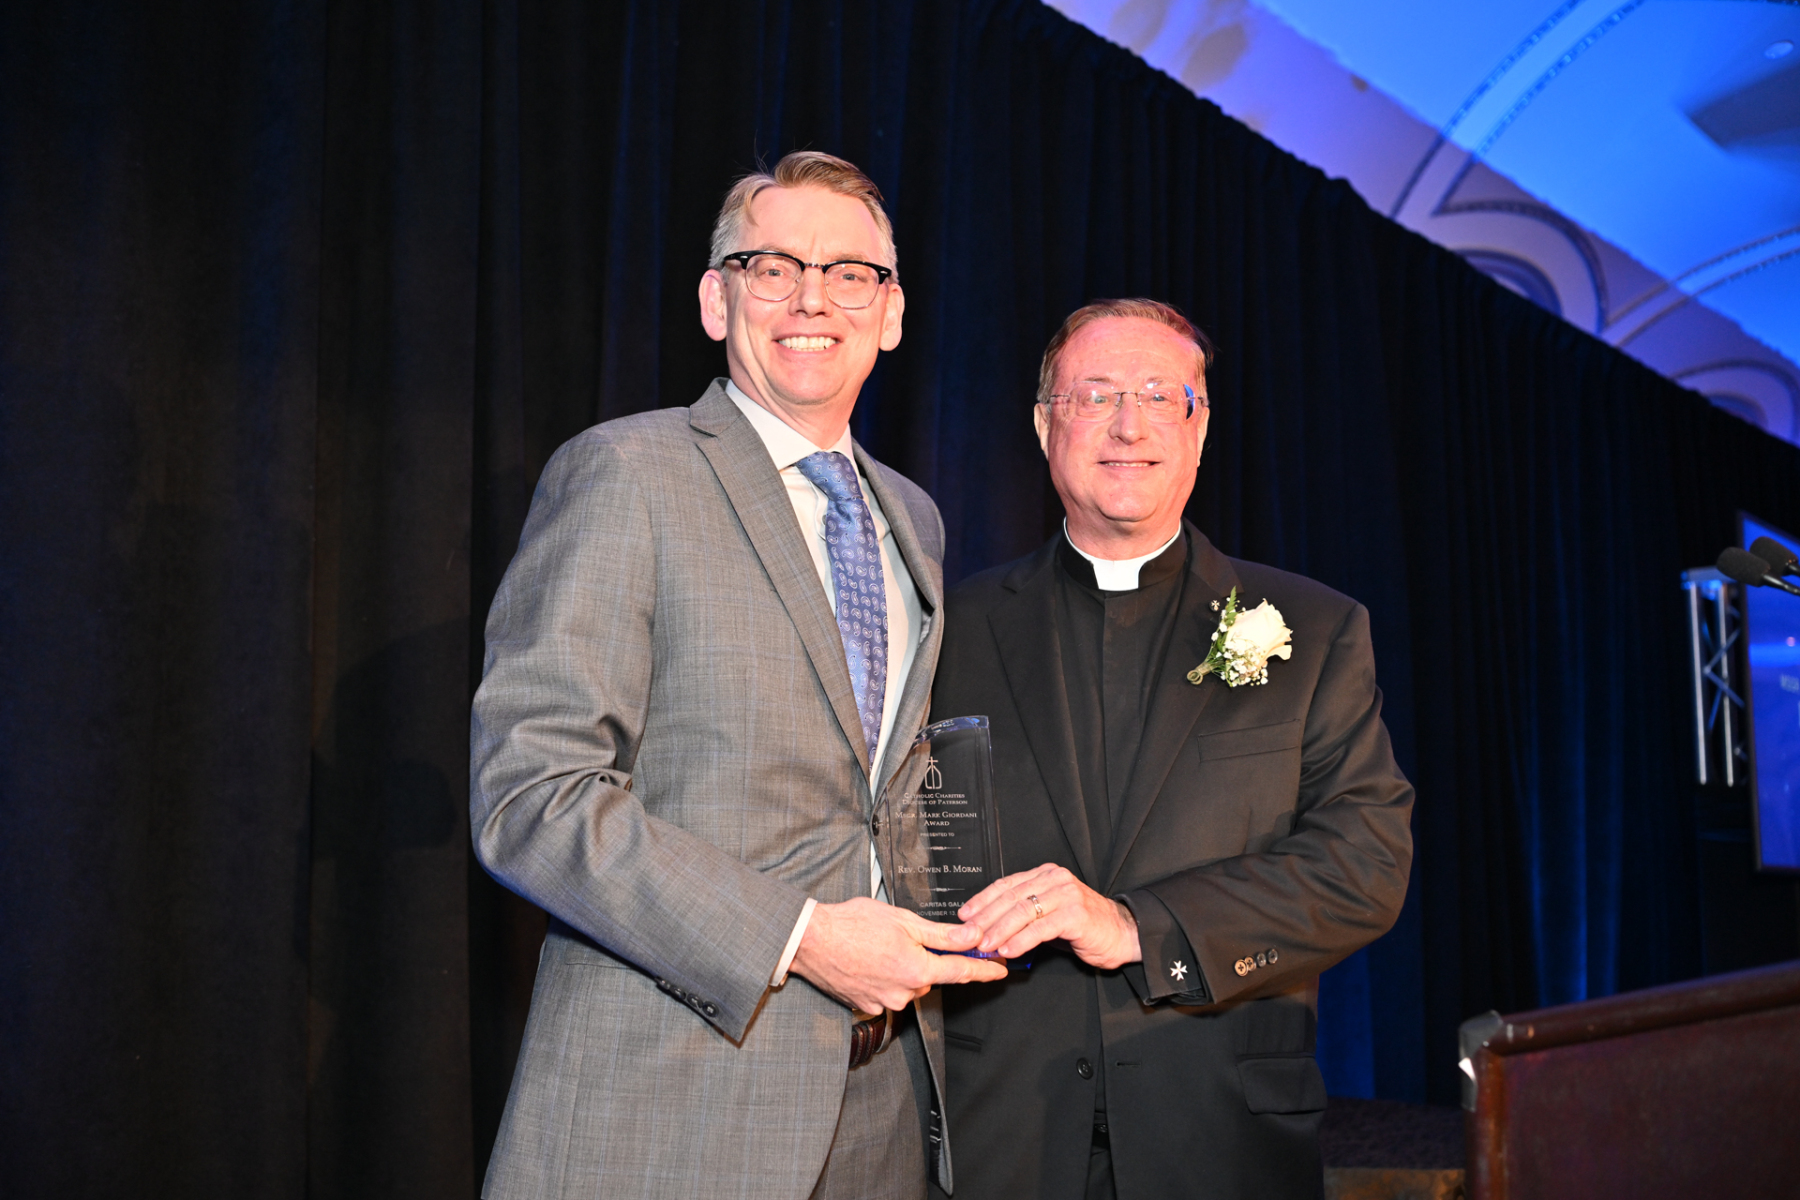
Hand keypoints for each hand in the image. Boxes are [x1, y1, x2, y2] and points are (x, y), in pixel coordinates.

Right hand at [789, 897, 1008, 1012]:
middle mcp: (904, 992)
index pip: (961, 972)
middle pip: (932, 977)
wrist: (811, 939)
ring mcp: (885, 1002)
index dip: (984, 970)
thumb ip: (941, 934)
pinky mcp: (868, 1006)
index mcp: (917, 969)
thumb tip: (971, 938)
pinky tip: (870, 960)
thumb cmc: (851, 925)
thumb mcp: (904, 921)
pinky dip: (886, 978)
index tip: (999, 971)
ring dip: (905, 968)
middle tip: (904, 938)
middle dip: (927, 960)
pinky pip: (889, 992)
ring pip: (910, 985)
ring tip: (880, 946)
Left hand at [959, 864, 1141, 969]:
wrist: (1123, 934)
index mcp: (1046, 875)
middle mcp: (1055, 879)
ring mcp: (1066, 894)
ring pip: (1022, 910)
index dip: (982, 900)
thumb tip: (989, 927)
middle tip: (968, 934)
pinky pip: (1040, 928)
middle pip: (1010, 897)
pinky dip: (1020, 940)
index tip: (965, 915)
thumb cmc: (1085, 926)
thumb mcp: (1050, 914)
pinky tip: (1008, 950)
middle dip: (985, 918)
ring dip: (999, 930)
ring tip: (985, 945)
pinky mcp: (1075, 914)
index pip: (1006, 884)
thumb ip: (1024, 915)